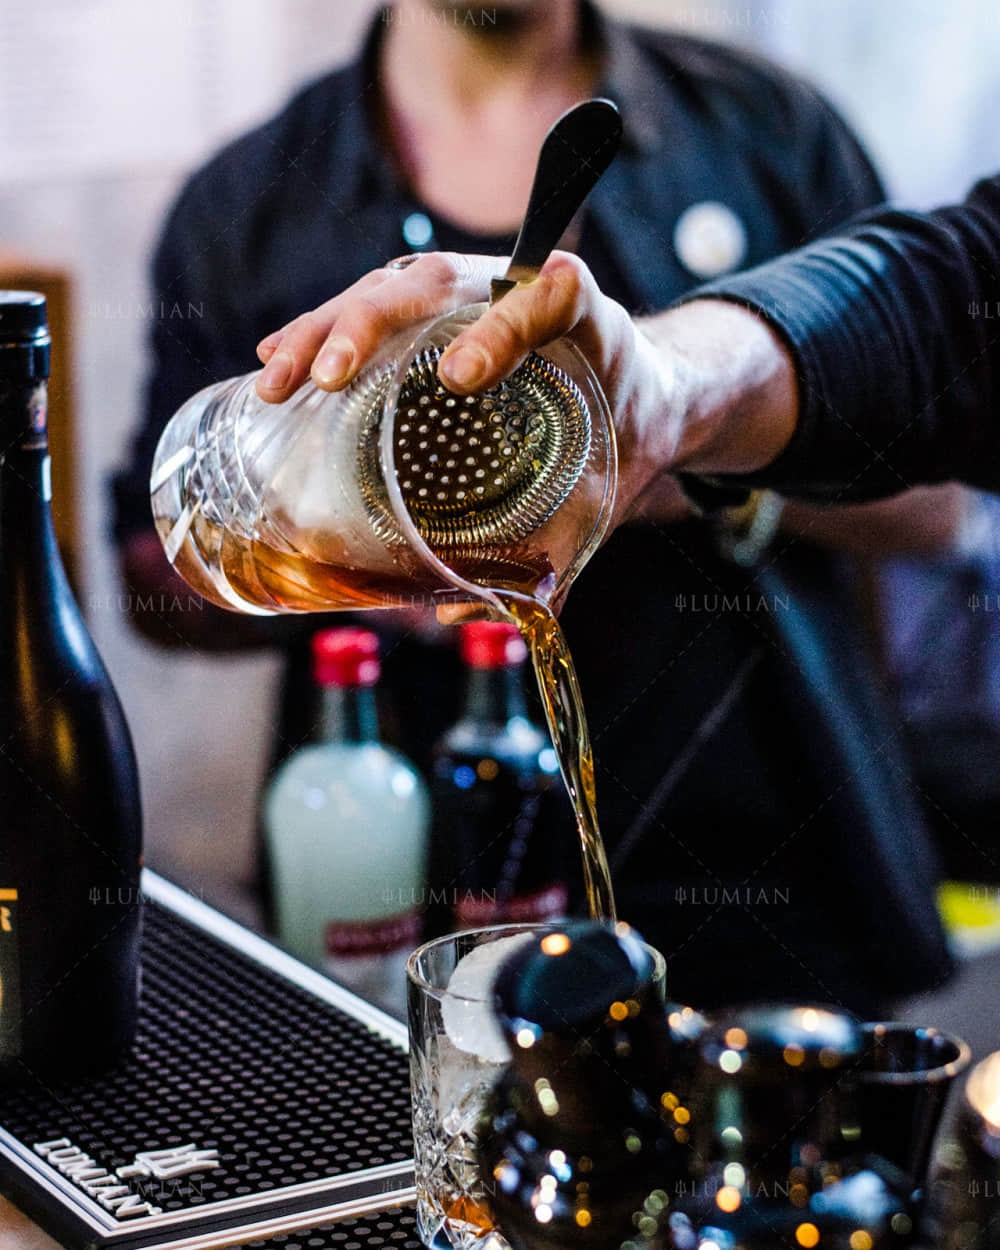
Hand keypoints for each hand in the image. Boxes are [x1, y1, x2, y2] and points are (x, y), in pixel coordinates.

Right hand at [254, 252, 680, 527]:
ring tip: (276, 377)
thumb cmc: (624, 430)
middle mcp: (495, 295)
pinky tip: (272, 362)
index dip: (501, 332)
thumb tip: (484, 613)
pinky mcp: (424, 327)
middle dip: (365, 328)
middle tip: (323, 377)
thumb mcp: (612, 486)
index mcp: (558, 314)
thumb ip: (562, 554)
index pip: (533, 302)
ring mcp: (454, 304)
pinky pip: (367, 316)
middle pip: (423, 287)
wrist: (639, 399)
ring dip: (322, 331)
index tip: (466, 376)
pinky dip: (317, 334)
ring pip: (382, 295)